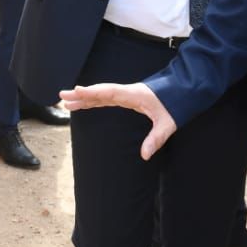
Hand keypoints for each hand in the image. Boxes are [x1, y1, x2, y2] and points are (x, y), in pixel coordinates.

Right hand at [59, 82, 177, 159]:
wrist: (183, 92)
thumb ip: (156, 138)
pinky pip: (107, 97)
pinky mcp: (128, 97)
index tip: (77, 90)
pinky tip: (84, 103)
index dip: (93, 92)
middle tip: (62, 96)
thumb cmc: (175, 105)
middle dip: (81, 94)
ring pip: (101, 94)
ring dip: (84, 97)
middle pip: (100, 92)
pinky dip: (94, 99)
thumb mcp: (168, 123)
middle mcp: (127, 92)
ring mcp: (127, 94)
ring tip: (66, 102)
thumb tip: (144, 155)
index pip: (110, 92)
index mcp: (134, 94)